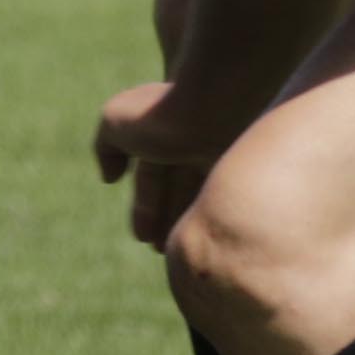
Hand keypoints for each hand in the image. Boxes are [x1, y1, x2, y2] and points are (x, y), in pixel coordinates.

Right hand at [91, 75, 217, 250]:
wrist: (214, 104)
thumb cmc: (160, 112)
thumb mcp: (115, 123)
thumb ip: (107, 148)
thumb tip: (110, 177)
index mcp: (160, 132)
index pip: (151, 177)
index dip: (145, 208)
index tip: (142, 237)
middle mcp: (191, 143)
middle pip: (178, 189)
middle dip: (166, 219)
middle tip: (160, 250)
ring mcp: (220, 152)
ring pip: (202, 195)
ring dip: (187, 221)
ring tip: (179, 250)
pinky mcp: (247, 163)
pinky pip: (226, 197)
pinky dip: (213, 216)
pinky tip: (205, 237)